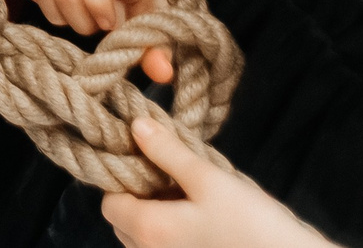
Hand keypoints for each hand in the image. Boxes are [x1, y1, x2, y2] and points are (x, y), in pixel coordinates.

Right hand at [22, 0, 175, 83]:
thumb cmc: (145, 5)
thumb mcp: (158, 27)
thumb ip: (158, 50)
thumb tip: (162, 74)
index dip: (98, 2)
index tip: (111, 24)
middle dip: (79, 21)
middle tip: (98, 28)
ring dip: (59, 14)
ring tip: (80, 19)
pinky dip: (39, 0)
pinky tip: (61, 10)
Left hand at [101, 117, 327, 247]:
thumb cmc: (253, 224)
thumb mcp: (210, 179)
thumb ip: (168, 153)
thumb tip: (136, 126)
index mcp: (149, 230)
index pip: (110, 204)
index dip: (121, 179)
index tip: (147, 160)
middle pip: (125, 223)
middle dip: (140, 198)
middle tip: (174, 177)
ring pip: (146, 240)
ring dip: (159, 216)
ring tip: (194, 197)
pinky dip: (176, 234)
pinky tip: (205, 219)